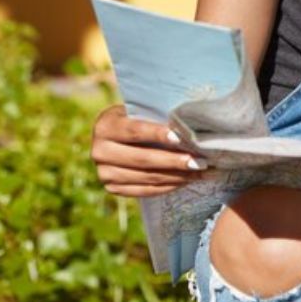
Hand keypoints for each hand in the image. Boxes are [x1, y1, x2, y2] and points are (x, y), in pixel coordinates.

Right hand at [90, 104, 210, 196]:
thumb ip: (158, 117)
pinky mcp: (112, 188)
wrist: (116, 135)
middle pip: (142, 159)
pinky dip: (169, 186)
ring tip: (201, 173)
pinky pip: (145, 191)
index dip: (157, 134)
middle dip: (174, 161)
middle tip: (201, 162)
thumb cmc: (137, 117)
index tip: (180, 138)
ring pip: (146, 177)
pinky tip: (187, 180)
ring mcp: (104, 173)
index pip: (134, 131)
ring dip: (177, 176)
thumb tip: (191, 126)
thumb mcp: (141, 110)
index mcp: (105, 126)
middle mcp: (99, 151)